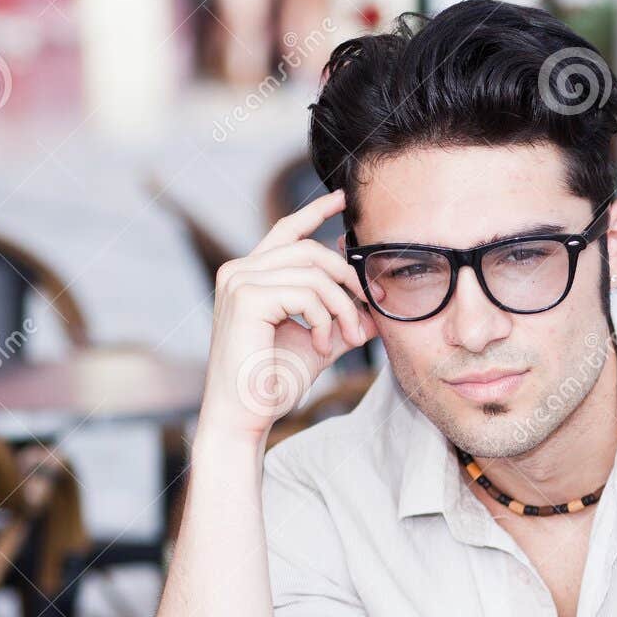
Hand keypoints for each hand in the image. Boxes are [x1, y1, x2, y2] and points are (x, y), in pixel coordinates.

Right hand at [201, 190, 377, 443]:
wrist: (246, 416)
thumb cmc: (274, 383)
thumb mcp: (320, 343)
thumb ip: (343, 319)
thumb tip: (377, 306)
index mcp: (251, 276)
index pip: (287, 232)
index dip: (316, 212)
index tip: (343, 200)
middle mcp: (239, 271)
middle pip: (311, 250)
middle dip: (348, 281)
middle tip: (366, 316)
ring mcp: (239, 281)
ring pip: (314, 272)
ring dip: (342, 308)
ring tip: (346, 339)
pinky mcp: (246, 297)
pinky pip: (306, 292)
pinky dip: (324, 318)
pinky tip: (321, 344)